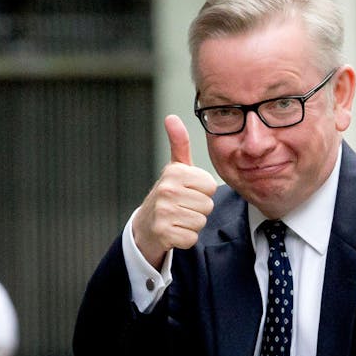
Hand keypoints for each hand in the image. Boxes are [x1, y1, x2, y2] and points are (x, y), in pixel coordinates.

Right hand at [132, 115, 216, 268]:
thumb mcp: (175, 168)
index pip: (210, 186)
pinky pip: (192, 238)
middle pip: (207, 205)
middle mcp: (166, 190)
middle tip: (182, 207)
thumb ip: (179, 143)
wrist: (145, 226)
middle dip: (198, 209)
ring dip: (192, 224)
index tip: (187, 191)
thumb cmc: (168, 194)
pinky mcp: (163, 233)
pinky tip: (173, 231)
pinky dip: (185, 238)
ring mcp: (163, 212)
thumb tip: (171, 117)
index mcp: (174, 172)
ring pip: (201, 222)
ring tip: (178, 218)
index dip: (202, 192)